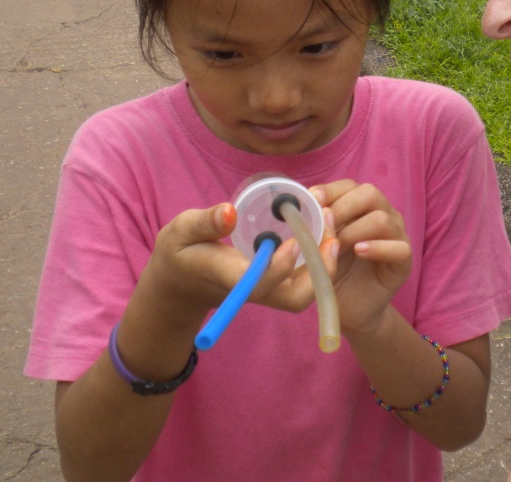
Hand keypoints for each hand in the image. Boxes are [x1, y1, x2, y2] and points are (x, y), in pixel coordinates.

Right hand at [141, 203, 334, 326]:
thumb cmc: (179, 253)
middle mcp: (252, 291)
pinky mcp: (273, 285)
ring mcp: (265, 291)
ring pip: (304, 292)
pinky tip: (322, 228)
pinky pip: (303, 280)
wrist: (179, 284)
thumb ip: (205, 222)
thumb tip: (230, 212)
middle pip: (294, 297)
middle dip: (319, 271)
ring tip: (331, 225)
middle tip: (331, 234)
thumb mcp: (181, 231)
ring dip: (324, 264)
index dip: (281, 266)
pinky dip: (319, 259)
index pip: (259, 283)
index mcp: (228, 278)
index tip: (294, 240)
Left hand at [310, 180, 411, 334]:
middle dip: (343, 206)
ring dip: (354, 230)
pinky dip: (377, 248)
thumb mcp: (319, 245)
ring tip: (337, 246)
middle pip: (370, 194)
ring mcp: (397, 236)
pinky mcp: (404, 261)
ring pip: (382, 219)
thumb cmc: (333, 270)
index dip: (331, 190)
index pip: (350, 186)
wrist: (348, 307)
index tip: (311, 200)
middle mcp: (383, 214)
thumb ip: (316, 226)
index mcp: (362, 206)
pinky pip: (399, 248)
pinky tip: (359, 252)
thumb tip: (306, 209)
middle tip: (324, 225)